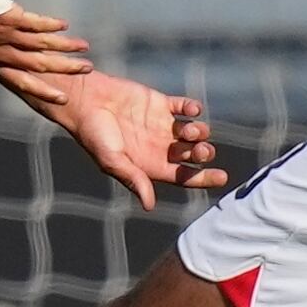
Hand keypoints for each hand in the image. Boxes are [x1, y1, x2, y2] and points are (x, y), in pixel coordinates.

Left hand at [0, 9, 91, 99]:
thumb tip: (10, 45)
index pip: (20, 83)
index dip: (42, 92)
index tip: (62, 100)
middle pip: (38, 67)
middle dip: (65, 69)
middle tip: (87, 70)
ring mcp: (2, 35)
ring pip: (40, 46)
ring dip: (65, 47)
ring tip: (84, 48)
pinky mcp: (6, 16)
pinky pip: (34, 24)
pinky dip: (51, 25)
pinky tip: (65, 26)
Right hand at [8, 69, 224, 207]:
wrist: (84, 101)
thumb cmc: (93, 134)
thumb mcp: (112, 160)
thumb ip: (133, 178)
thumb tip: (150, 205)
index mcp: (150, 165)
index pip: (184, 176)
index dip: (204, 178)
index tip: (222, 177)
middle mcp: (159, 147)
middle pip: (192, 155)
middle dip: (202, 153)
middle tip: (200, 150)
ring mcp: (161, 125)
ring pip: (192, 131)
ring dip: (199, 132)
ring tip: (190, 131)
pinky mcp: (159, 103)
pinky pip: (184, 107)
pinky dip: (192, 108)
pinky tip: (191, 110)